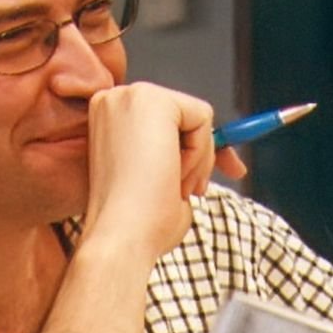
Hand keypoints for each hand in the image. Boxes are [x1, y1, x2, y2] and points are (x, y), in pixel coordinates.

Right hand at [82, 83, 246, 259]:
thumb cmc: (136, 223)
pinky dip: (201, 152)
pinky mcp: (152, 100)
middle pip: (180, 113)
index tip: (212, 175)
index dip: (190, 146)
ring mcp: (130, 96)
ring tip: (175, 187)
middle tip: (198, 188)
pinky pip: (203, 117)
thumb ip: (181, 159)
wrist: (120, 236)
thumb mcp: (161, 182)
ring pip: (194, 116)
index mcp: (105, 120)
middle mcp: (112, 100)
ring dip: (198, 157)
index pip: (163, 122)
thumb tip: (227, 157)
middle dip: (202, 150)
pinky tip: (174, 174)